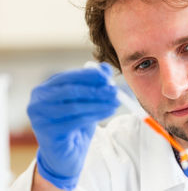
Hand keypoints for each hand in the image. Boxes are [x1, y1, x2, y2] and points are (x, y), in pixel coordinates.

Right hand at [27, 62, 119, 189]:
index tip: (107, 76)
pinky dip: (96, 114)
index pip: (67, 77)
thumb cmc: (74, 123)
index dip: (88, 75)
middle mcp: (37, 101)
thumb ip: (93, 83)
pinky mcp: (47, 132)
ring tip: (115, 102)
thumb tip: (106, 68)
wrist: (66, 154)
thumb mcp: (84, 101)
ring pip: (75, 106)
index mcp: (44, 89)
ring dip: (99, 103)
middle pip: (70, 90)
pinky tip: (108, 111)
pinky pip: (76, 120)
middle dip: (95, 89)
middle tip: (114, 90)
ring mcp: (40, 118)